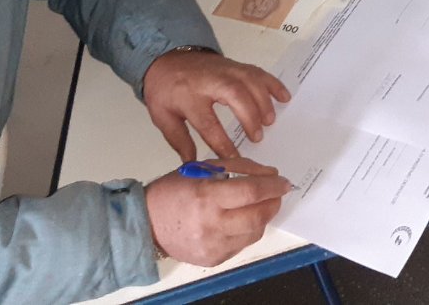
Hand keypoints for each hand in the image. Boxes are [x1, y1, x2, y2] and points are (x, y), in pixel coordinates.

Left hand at [143, 49, 290, 160]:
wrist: (167, 57)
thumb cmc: (165, 91)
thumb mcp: (163, 117)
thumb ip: (180, 141)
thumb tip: (194, 165)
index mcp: (188, 96)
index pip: (208, 123)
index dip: (223, 143)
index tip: (234, 159)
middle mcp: (210, 81)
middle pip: (234, 95)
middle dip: (249, 117)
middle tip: (257, 138)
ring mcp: (225, 70)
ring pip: (250, 81)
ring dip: (263, 102)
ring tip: (269, 122)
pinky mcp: (236, 65)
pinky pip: (258, 72)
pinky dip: (273, 84)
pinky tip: (284, 98)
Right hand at [144, 156, 291, 265]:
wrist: (145, 224)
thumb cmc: (172, 192)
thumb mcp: (199, 169)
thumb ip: (235, 168)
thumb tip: (267, 173)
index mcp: (206, 196)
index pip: (251, 191)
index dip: (272, 185)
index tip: (283, 181)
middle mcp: (211, 224)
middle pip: (258, 215)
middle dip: (274, 202)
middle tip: (277, 193)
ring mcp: (213, 246)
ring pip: (254, 232)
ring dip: (264, 216)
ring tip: (262, 204)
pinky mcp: (214, 259)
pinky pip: (242, 244)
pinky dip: (248, 230)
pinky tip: (244, 219)